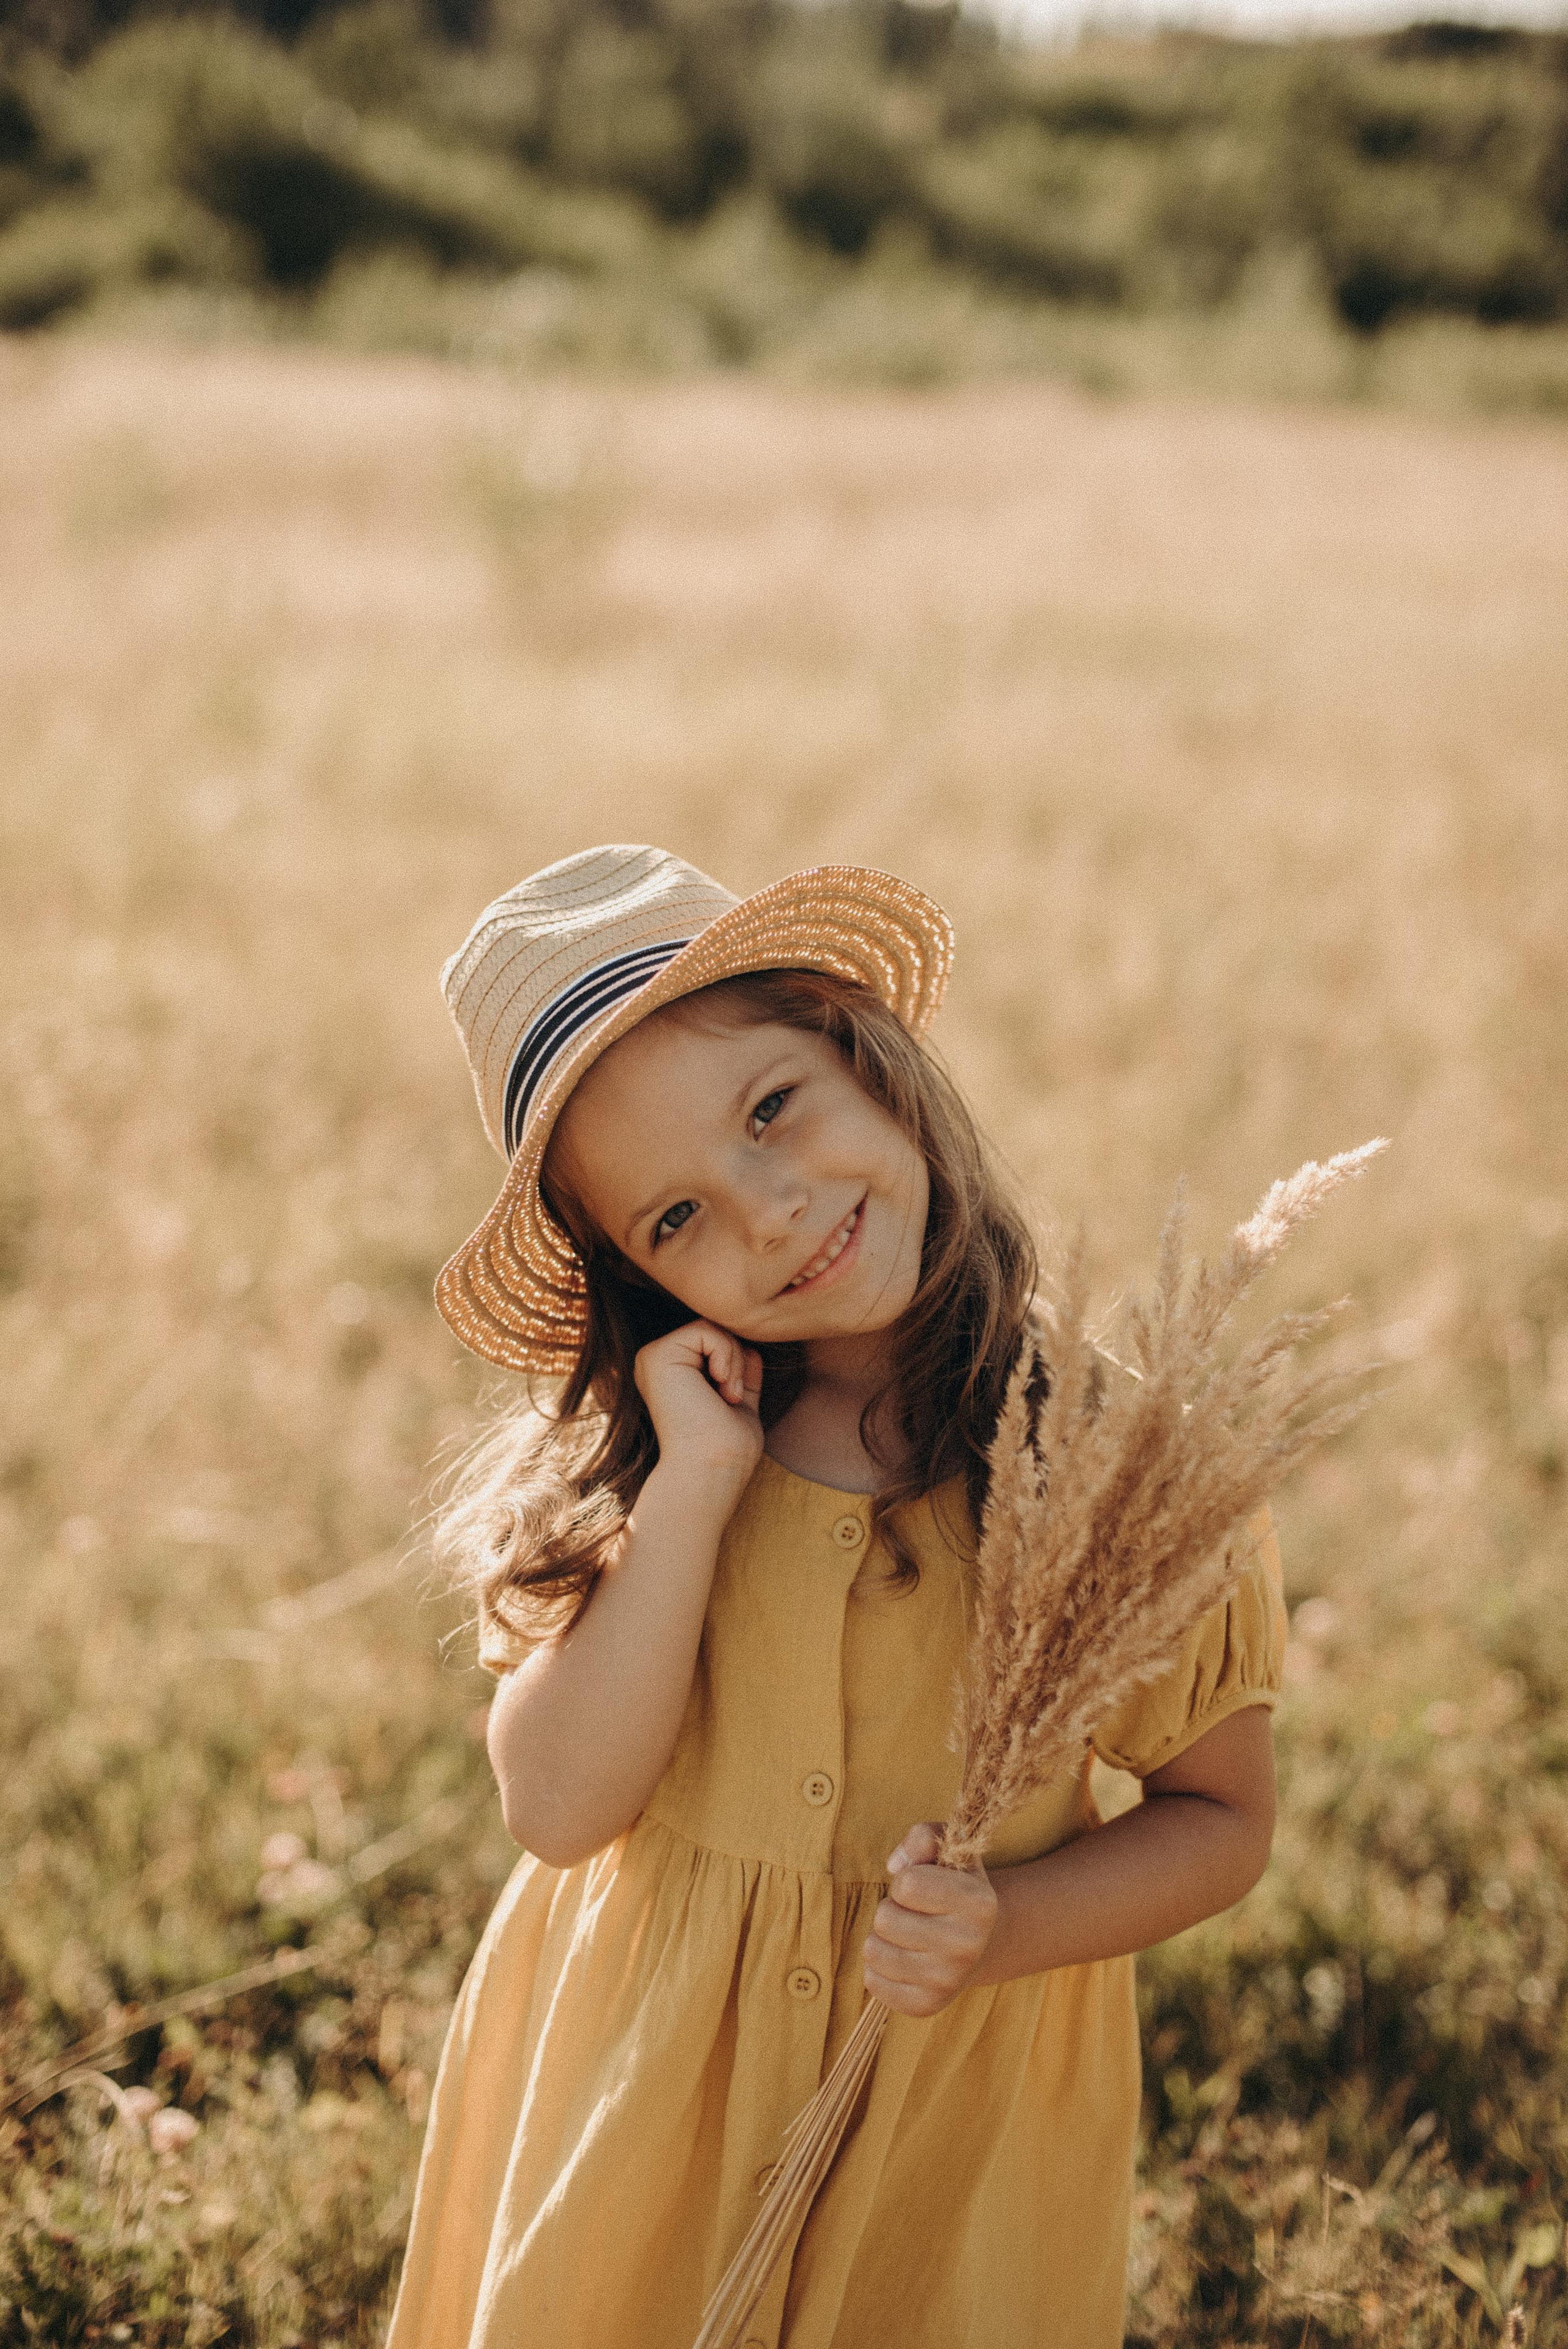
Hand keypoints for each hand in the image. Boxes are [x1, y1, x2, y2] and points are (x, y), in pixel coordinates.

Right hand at [634, 1320, 763, 1508]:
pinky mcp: (657, 1356)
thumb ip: (743, 1377)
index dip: (736, 1359)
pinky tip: (721, 1385)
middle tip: (733, 1396)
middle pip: (713, 1328)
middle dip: (736, 1357)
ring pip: (711, 1326)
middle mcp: (655, 1362)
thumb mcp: (740, 1405)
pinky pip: (706, 1329)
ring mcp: (652, 1357)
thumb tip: (752, 1350)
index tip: (735, 1397)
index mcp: (670, 1373)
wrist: (711, 1469)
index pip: (714, 1340)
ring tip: (729, 1395)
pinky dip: (726, 1355)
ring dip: (733, 1359)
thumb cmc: (726, 1447)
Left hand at [863, 1822, 997, 2017]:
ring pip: (874, 1951)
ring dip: (882, 1938)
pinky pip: (873, 1982)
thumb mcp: (949, 1851)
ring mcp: (948, 1981)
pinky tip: (903, 1958)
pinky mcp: (925, 2006)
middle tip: (912, 1913)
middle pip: (885, 1920)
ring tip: (906, 1934)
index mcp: (979, 1904)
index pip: (908, 1884)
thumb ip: (923, 1838)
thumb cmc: (954, 1887)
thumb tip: (894, 1866)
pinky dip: (879, 1967)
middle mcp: (968, 1946)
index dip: (906, 1879)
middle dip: (891, 1909)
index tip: (922, 1885)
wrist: (979, 1944)